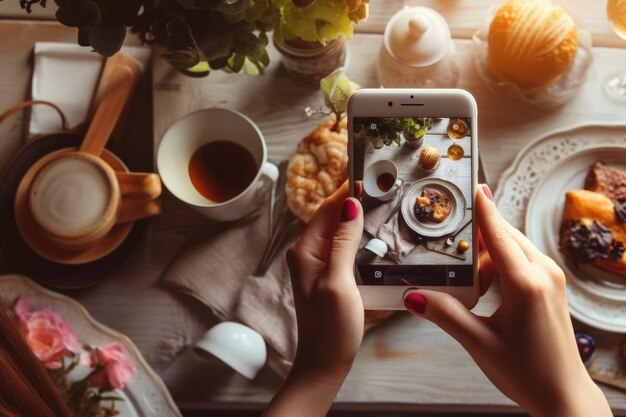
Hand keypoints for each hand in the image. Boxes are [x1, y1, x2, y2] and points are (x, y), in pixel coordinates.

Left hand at [264, 182, 363, 416]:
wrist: (324, 364)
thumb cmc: (330, 328)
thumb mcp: (339, 282)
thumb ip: (344, 242)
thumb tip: (350, 205)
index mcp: (306, 251)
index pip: (328, 209)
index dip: (347, 189)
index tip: (365, 171)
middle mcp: (308, 254)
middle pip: (332, 217)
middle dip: (353, 198)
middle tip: (378, 182)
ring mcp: (318, 265)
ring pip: (339, 231)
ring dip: (356, 215)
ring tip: (378, 199)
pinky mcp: (330, 276)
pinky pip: (343, 247)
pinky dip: (358, 235)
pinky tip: (372, 232)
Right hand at [404, 185, 611, 416]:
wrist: (564, 396)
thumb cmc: (528, 373)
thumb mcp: (479, 343)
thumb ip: (445, 314)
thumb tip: (415, 295)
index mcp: (526, 284)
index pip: (497, 235)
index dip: (482, 208)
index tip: (473, 184)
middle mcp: (544, 274)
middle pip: (503, 237)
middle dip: (475, 239)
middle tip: (449, 246)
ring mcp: (551, 279)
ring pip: (511, 248)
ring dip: (486, 257)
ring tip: (468, 285)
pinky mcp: (551, 286)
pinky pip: (520, 261)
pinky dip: (498, 265)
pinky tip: (485, 287)